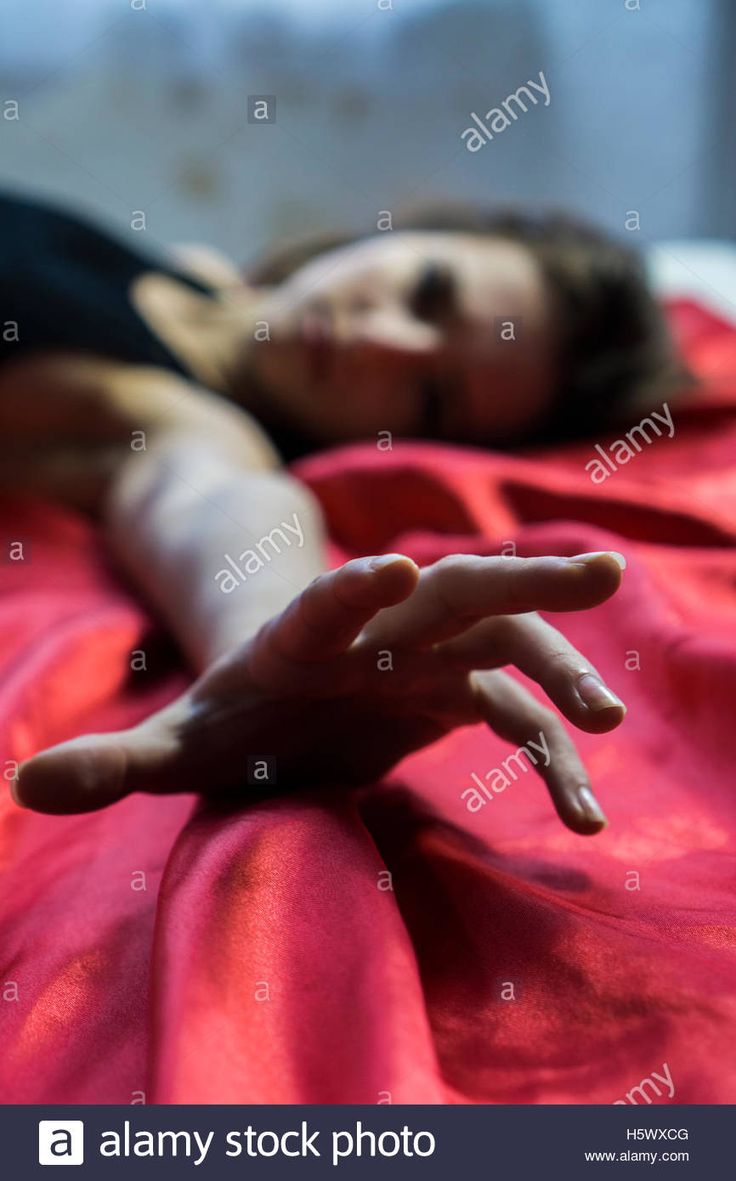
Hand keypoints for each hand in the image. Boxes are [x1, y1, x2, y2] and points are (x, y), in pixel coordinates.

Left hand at [14, 551, 625, 833]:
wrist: (282, 703)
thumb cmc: (227, 717)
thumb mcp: (175, 745)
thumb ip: (114, 762)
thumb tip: (22, 783)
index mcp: (303, 636)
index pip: (329, 603)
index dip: (357, 587)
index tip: (399, 569)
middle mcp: (381, 633)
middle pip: (458, 590)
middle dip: (526, 579)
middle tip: (605, 569)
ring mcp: (428, 658)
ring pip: (511, 644)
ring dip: (565, 669)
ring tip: (611, 720)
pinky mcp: (456, 695)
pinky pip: (519, 717)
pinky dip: (552, 757)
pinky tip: (585, 813)